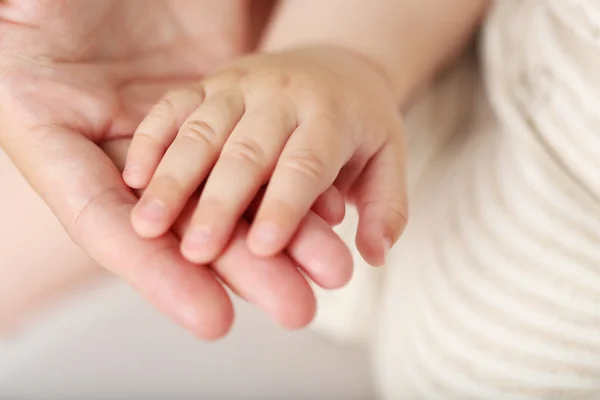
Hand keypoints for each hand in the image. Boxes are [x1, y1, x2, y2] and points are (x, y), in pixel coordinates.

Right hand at [0, 1, 351, 337]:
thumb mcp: (17, 7)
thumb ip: (10, 22)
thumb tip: (6, 28)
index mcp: (43, 113)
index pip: (101, 216)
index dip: (156, 272)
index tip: (213, 316)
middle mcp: (105, 130)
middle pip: (177, 218)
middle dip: (238, 265)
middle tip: (296, 307)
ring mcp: (162, 116)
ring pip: (223, 186)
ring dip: (278, 231)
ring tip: (332, 264)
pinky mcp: (210, 95)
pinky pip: (250, 146)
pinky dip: (284, 180)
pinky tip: (326, 210)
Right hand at [125, 47, 407, 265]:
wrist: (333, 64)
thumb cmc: (359, 123)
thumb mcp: (388, 157)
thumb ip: (386, 206)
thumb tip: (375, 256)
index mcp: (331, 116)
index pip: (307, 164)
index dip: (287, 205)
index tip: (266, 248)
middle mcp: (282, 97)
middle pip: (248, 152)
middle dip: (222, 203)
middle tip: (197, 253)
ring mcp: (240, 86)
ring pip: (202, 131)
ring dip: (174, 178)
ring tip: (148, 226)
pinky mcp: (209, 84)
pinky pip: (174, 106)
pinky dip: (153, 138)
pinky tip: (132, 179)